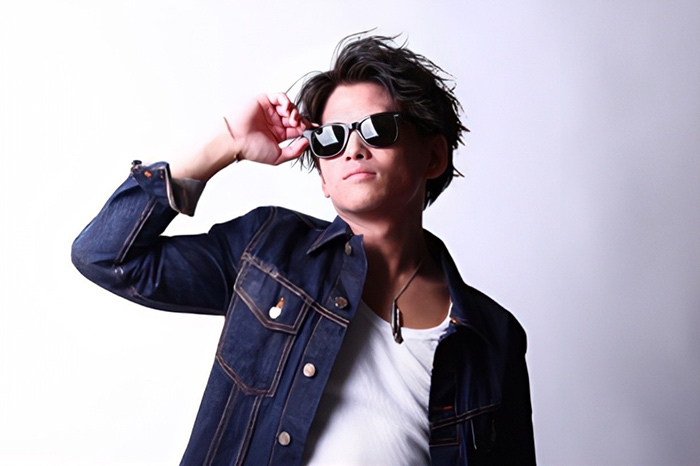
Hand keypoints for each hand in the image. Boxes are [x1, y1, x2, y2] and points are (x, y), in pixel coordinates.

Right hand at [170, 93, 309, 181]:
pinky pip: (280, 97)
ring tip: (292, 120)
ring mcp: (270, 111)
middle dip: (301, 121)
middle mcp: (275, 122)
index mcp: (278, 134)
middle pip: (295, 117)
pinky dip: (286, 101)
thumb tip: (306, 142)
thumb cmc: (251, 149)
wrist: (236, 140)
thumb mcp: (278, 157)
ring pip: (289, 107)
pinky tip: (287, 109)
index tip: (314, 130)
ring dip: (295, 112)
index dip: (306, 128)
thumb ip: (294, 151)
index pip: (297, 129)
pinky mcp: (264, 101)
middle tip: (301, 126)